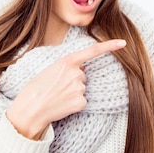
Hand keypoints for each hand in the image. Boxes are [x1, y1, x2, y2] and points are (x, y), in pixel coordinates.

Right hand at [6, 39, 126, 138]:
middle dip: (73, 81)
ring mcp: (79, 88)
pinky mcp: (81, 102)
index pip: (92, 51)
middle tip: (56, 87)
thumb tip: (81, 70)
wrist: (30, 110)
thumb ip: (67, 67)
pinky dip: (73, 104)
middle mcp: (75, 73)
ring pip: (82, 88)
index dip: (109, 46)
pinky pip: (82, 101)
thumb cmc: (35, 89)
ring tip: (56, 96)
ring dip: (72, 92)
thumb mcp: (49, 70)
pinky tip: (62, 105)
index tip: (123, 43)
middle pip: (83, 75)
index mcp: (66, 61)